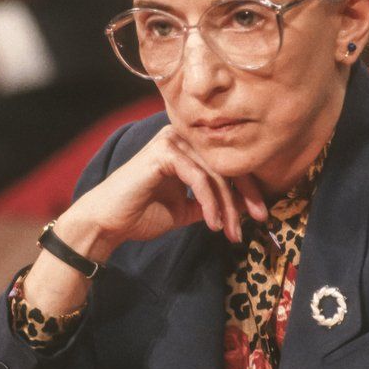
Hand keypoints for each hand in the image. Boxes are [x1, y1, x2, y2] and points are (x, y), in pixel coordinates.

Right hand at [23, 124, 268, 312]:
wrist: (108, 222)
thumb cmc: (141, 214)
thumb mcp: (185, 209)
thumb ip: (210, 202)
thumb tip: (242, 206)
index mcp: (188, 147)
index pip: (228, 163)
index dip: (248, 189)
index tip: (260, 215)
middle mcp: (182, 137)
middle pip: (227, 165)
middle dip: (245, 197)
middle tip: (258, 222)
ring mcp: (172, 141)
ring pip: (215, 173)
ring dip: (227, 206)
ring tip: (231, 232)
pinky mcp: (163, 152)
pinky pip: (198, 177)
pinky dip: (209, 202)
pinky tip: (212, 223)